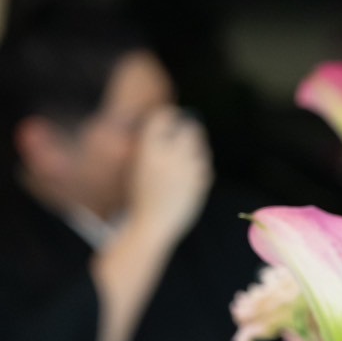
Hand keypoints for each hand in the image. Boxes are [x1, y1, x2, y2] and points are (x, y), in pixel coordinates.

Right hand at [129, 106, 211, 245]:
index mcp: (149, 151)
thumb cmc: (139, 196)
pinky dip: (199, 164)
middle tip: (187, 128)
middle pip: (188, 128)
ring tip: (187, 150)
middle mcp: (170, 157)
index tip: (170, 116)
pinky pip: (204, 164)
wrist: (152, 225)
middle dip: (188, 126)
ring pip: (200, 145)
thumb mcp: (137, 166)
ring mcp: (188, 170)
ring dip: (195, 144)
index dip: (168, 115)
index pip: (163, 118)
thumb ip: (151, 145)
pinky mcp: (201, 183)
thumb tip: (168, 123)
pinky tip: (191, 169)